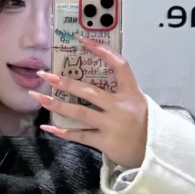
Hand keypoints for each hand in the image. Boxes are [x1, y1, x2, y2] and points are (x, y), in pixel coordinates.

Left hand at [38, 38, 148, 169]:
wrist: (156, 153)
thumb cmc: (145, 125)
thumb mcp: (139, 103)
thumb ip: (121, 92)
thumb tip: (94, 79)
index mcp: (132, 93)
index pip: (119, 66)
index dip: (102, 51)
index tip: (83, 40)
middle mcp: (120, 107)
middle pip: (89, 91)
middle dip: (65, 82)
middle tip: (45, 75)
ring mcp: (112, 125)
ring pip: (80, 112)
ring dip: (57, 104)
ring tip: (38, 97)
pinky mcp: (105, 142)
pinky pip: (80, 135)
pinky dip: (63, 131)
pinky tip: (47, 126)